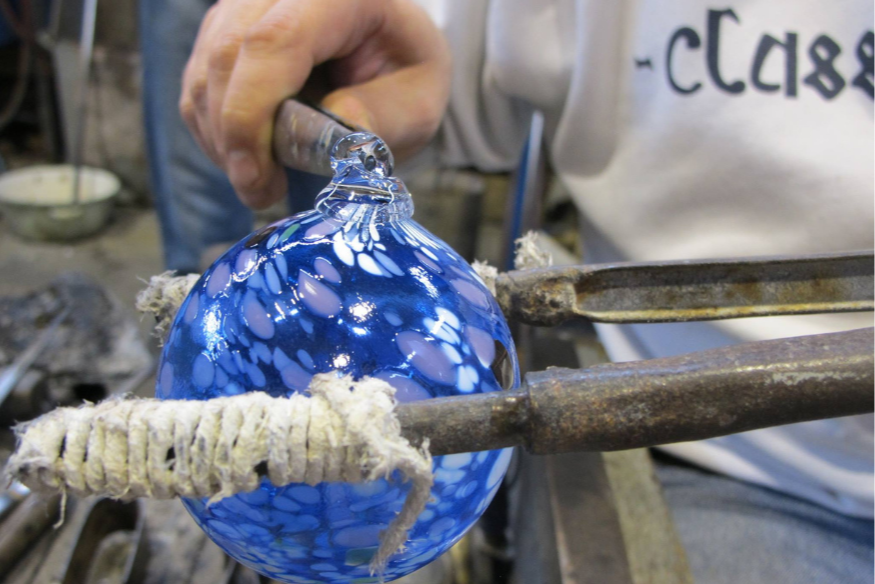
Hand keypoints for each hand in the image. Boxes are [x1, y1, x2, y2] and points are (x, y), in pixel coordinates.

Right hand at [180, 0, 450, 207]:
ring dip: (222, 139)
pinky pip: (198, 82)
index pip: (276, 41)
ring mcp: (246, 4)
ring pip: (204, 72)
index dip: (252, 113)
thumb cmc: (404, 75)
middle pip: (227, 55)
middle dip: (234, 137)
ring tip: (263, 179)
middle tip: (262, 191)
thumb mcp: (418, 102)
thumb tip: (334, 135)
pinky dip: (216, 129)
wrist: (388, 52)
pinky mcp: (223, 27)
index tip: (256, 177)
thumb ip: (383, 115)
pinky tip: (251, 155)